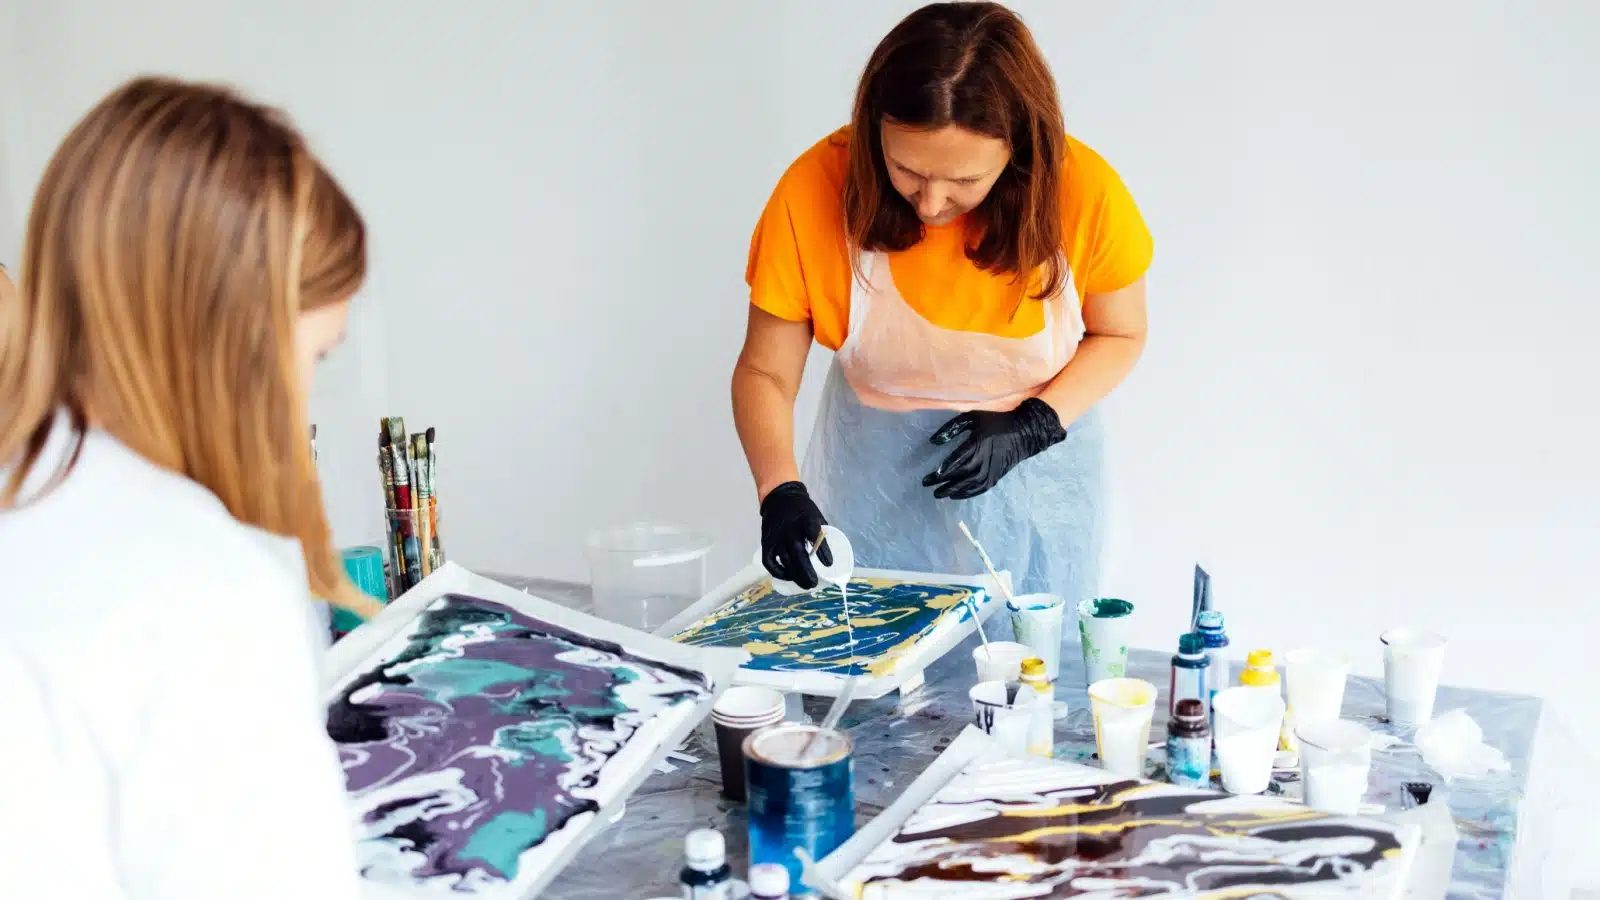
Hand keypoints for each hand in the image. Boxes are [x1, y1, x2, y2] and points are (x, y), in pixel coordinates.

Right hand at [759, 481, 833, 588]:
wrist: (779, 497)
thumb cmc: (803, 509)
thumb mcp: (816, 516)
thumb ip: (822, 534)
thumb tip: (830, 554)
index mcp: (806, 521)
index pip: (814, 535)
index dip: (822, 550)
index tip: (829, 564)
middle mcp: (790, 530)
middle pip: (798, 554)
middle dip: (806, 572)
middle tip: (813, 584)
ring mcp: (776, 538)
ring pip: (784, 561)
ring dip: (795, 575)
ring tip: (805, 584)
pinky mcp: (766, 543)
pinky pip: (769, 562)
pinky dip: (777, 572)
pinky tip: (787, 575)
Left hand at [921, 398, 1066, 499]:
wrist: (1023, 433)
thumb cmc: (994, 422)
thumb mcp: (972, 417)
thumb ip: (952, 427)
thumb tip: (933, 441)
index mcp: (978, 443)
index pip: (958, 460)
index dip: (945, 469)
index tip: (932, 475)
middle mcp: (985, 459)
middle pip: (961, 474)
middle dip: (943, 481)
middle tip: (927, 484)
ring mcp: (992, 470)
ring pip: (970, 484)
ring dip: (953, 490)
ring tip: (938, 494)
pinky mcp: (996, 477)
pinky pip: (980, 489)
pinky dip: (967, 494)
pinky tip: (955, 495)